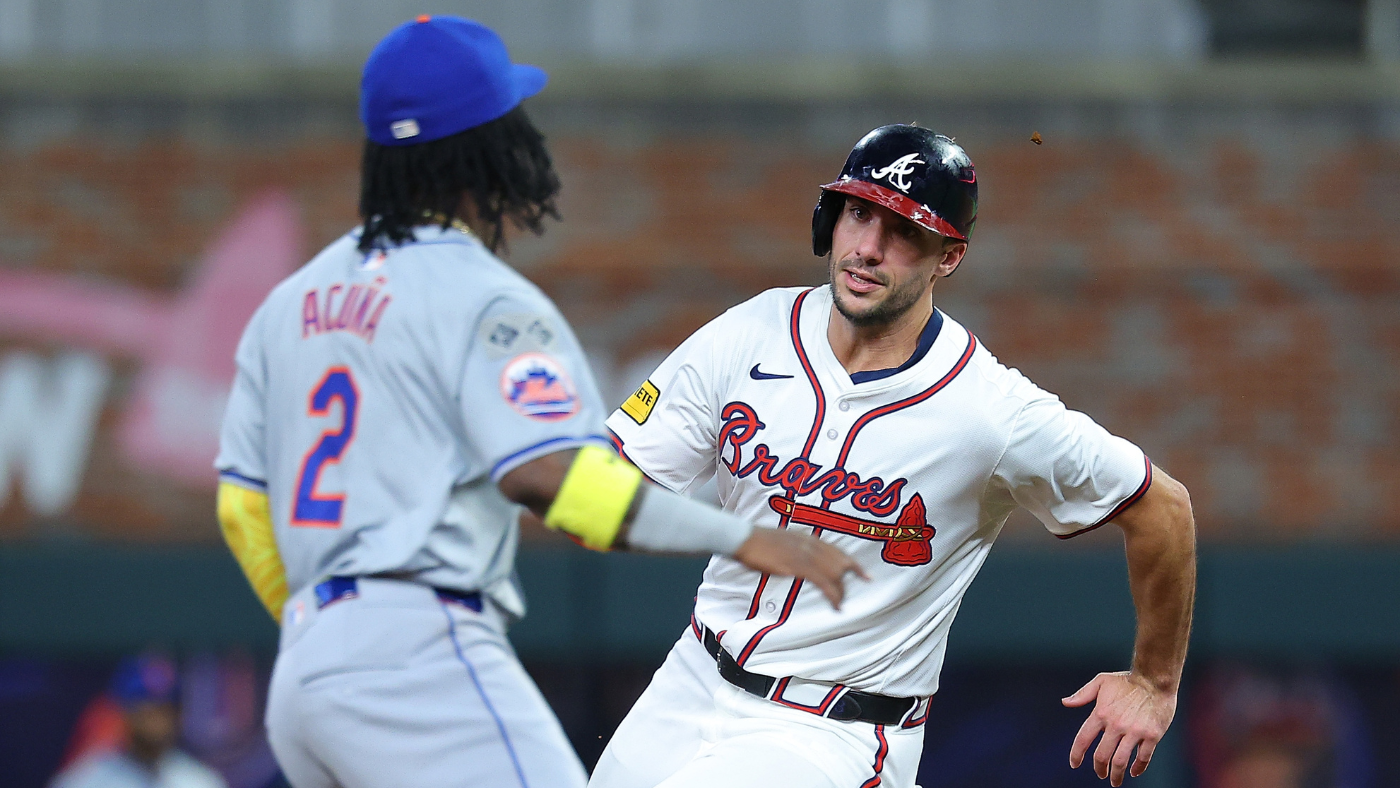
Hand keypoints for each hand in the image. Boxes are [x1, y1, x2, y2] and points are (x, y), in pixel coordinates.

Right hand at [731, 528, 867, 608]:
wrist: (744, 539)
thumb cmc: (755, 542)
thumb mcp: (780, 542)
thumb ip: (793, 550)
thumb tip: (797, 560)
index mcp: (807, 538)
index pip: (837, 551)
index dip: (852, 564)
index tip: (865, 576)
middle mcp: (811, 544)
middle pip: (840, 563)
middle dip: (848, 581)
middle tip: (849, 594)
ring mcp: (806, 554)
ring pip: (835, 574)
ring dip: (839, 592)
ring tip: (839, 604)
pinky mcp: (799, 566)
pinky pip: (823, 582)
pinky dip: (833, 595)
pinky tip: (836, 606)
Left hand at [1063, 671, 1176, 785]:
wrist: (1156, 679)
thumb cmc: (1128, 680)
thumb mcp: (1101, 681)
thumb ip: (1082, 694)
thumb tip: (1065, 702)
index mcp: (1101, 713)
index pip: (1083, 738)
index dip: (1076, 754)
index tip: (1074, 764)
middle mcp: (1116, 724)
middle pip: (1102, 755)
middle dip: (1099, 769)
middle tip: (1100, 774)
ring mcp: (1135, 731)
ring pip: (1121, 761)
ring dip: (1116, 775)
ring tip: (1114, 781)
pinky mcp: (1152, 735)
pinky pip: (1144, 758)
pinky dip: (1138, 768)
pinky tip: (1134, 771)